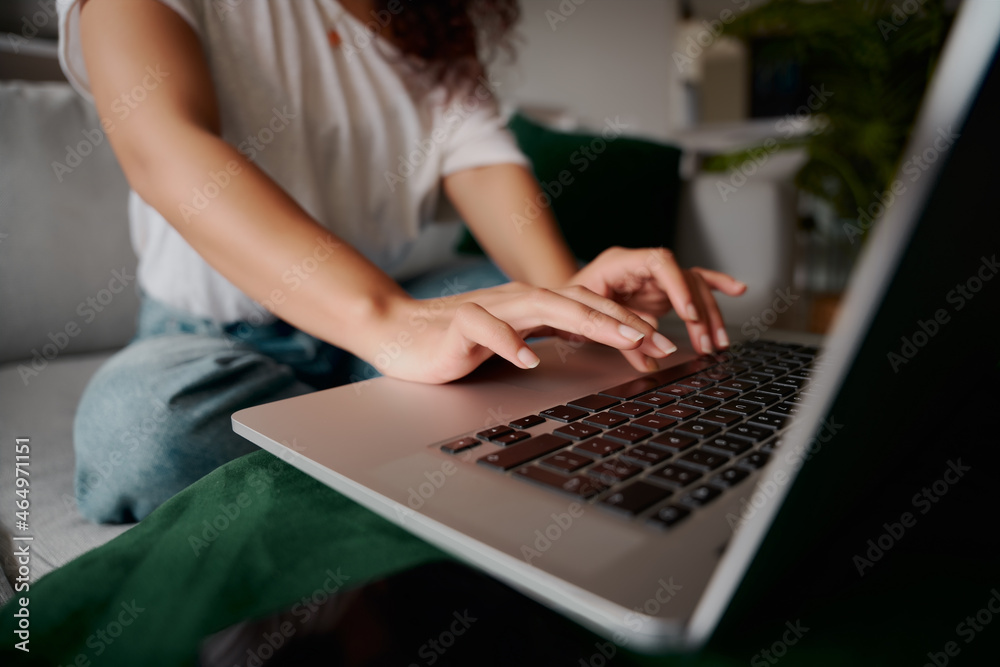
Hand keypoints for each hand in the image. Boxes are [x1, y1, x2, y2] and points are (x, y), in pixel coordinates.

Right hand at [368, 282, 682, 382]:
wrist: (397, 331)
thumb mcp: (511, 339)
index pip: (587, 306)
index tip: (658, 343)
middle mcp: (516, 300)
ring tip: (618, 338)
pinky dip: (510, 341)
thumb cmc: (454, 341)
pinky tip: (529, 359)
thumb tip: (590, 345)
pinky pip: (486, 328)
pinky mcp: (459, 325)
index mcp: (530, 305)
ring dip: (585, 320)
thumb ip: (545, 336)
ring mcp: (488, 308)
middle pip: (576, 300)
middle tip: (657, 340)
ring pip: (543, 304)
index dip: (624, 321)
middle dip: (620, 319)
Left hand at [569, 247, 746, 358]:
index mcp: (619, 263)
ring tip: (717, 343)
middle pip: (683, 278)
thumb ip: (618, 337)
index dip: (677, 287)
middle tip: (705, 343)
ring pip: (692, 286)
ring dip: (708, 314)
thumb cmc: (567, 305)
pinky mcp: (661, 288)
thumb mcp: (586, 319)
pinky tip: (736, 290)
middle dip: (699, 312)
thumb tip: (649, 363)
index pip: (659, 263)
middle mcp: (641, 265)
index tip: (688, 313)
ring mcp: (653, 276)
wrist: (559, 300)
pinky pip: (693, 283)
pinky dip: (715, 286)